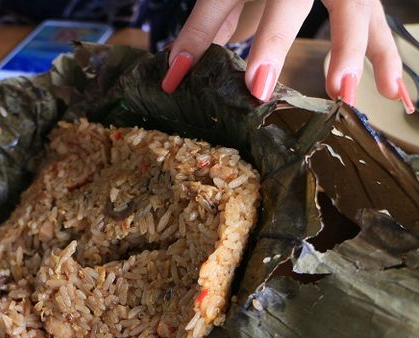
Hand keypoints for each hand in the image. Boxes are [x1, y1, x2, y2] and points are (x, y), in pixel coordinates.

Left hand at [161, 0, 414, 113]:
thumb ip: (201, 30)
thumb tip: (173, 75)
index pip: (279, 8)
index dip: (269, 47)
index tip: (259, 86)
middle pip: (341, 9)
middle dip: (339, 49)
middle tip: (333, 92)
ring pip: (366, 17)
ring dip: (370, 58)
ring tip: (361, 97)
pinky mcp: (359, 1)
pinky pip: (377, 29)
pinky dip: (386, 62)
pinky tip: (398, 95)